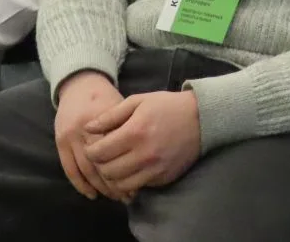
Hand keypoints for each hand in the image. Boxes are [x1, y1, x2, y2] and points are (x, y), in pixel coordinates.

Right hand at [54, 71, 128, 201]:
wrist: (79, 84)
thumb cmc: (106, 97)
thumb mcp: (121, 106)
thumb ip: (126, 129)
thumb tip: (138, 159)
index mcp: (101, 119)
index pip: (113, 152)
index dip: (125, 169)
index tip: (137, 183)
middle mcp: (83, 129)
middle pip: (99, 164)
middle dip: (113, 183)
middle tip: (127, 196)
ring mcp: (69, 136)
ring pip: (85, 170)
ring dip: (99, 187)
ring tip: (114, 197)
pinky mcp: (60, 141)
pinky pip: (69, 169)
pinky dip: (80, 184)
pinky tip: (92, 194)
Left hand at [84, 91, 201, 193]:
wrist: (201, 119)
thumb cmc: (166, 106)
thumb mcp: (137, 101)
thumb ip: (110, 116)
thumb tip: (88, 128)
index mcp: (134, 132)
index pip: (100, 152)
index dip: (90, 151)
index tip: (91, 147)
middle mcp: (143, 154)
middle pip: (107, 171)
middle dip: (99, 165)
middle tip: (101, 156)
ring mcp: (154, 169)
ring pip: (120, 185)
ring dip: (112, 177)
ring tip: (113, 165)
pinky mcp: (163, 178)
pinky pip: (137, 187)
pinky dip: (129, 182)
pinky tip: (129, 170)